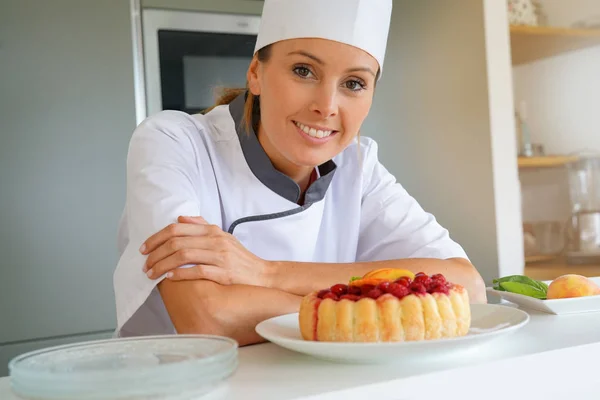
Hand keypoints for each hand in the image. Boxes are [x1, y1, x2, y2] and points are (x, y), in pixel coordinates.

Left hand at [141, 216, 269, 286]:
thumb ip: (202, 226)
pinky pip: (197, 271)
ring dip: (163, 265)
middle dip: (155, 253)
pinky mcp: (224, 273)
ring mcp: (221, 257)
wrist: (262, 275)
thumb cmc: (240, 258)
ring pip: (183, 256)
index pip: (177, 228)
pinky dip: (180, 274)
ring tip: (152, 274)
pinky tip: (170, 278)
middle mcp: (215, 240)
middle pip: (176, 242)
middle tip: (144, 265)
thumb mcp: (223, 237)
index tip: (144, 249)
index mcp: (212, 231)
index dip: (156, 238)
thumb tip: (180, 219)